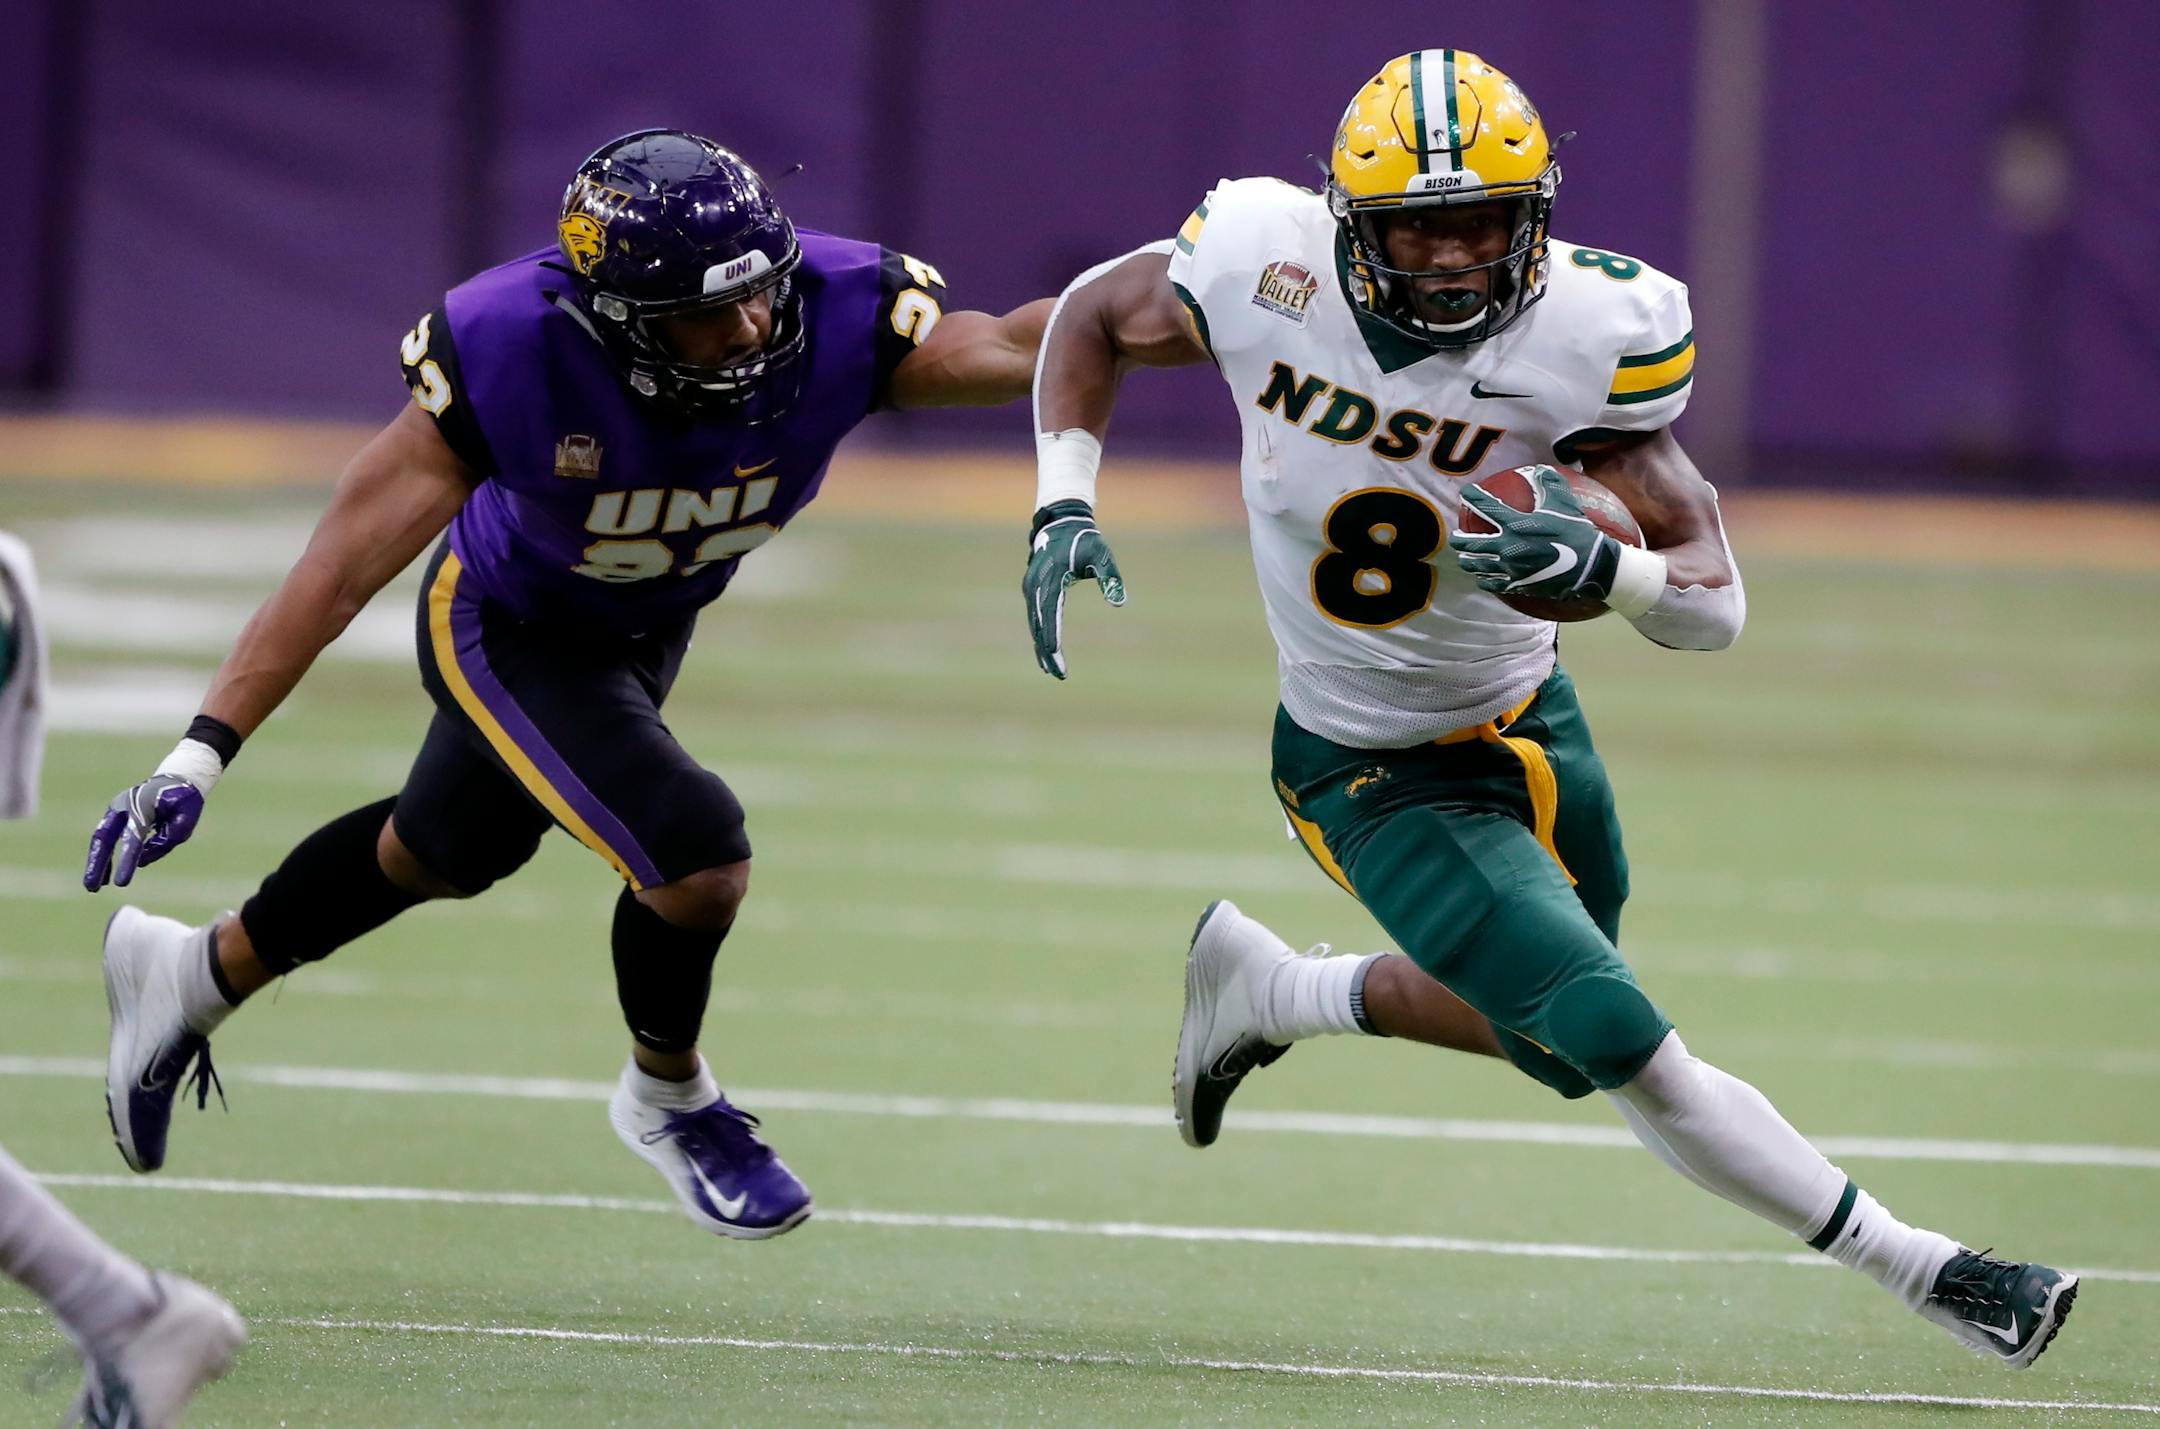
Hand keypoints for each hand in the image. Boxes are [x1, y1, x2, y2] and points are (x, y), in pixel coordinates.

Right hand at [84, 775, 205, 889]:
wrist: (177, 778)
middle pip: (104, 837)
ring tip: (94, 886)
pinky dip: (105, 855)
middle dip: (97, 863)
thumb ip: (166, 839)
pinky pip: (107, 837)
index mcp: (143, 806)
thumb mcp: (186, 819)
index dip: (126, 861)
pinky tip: (105, 876)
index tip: (121, 883)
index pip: (133, 838)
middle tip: (91, 888)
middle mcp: (124, 806)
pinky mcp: (116, 815)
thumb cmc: (184, 800)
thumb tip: (141, 861)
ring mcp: (117, 809)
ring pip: (102, 838)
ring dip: (98, 862)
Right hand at [1022, 500, 1124, 678]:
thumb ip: (1110, 577)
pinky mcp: (1032, 591)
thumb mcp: (1101, 555)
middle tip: (1058, 674)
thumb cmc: (1084, 540)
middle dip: (1047, 650)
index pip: (1049, 610)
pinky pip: (1034, 618)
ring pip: (1034, 624)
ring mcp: (1030, 588)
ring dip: (1041, 648)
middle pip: (1038, 623)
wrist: (1061, 523)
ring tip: (1051, 671)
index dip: (1051, 633)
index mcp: (1051, 576)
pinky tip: (1046, 654)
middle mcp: (1035, 584)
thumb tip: (1120, 602)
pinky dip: (1039, 636)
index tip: (1055, 653)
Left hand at [1448, 466, 1620, 601]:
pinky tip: (1482, 578)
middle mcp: (1507, 547)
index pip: (1486, 507)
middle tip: (1455, 537)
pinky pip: (1492, 583)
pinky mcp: (1517, 584)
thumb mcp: (1564, 502)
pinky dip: (1484, 579)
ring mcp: (1510, 568)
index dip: (1473, 497)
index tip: (1466, 492)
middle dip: (1460, 540)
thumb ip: (1548, 483)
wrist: (1591, 565)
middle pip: (1472, 543)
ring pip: (1478, 565)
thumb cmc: (1577, 531)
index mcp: (1516, 524)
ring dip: (1468, 561)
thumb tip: (1538, 470)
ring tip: (1463, 559)